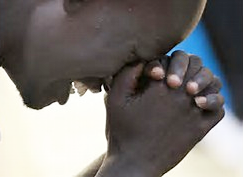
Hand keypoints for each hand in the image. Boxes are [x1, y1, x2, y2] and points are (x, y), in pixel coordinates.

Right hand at [103, 53, 223, 175]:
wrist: (134, 162)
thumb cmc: (122, 130)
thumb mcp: (115, 98)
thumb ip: (127, 73)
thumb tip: (142, 59)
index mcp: (160, 88)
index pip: (173, 60)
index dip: (165, 63)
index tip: (155, 75)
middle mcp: (181, 97)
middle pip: (195, 66)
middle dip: (184, 66)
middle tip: (172, 78)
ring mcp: (193, 113)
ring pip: (212, 83)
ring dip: (202, 80)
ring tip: (188, 86)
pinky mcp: (200, 130)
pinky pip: (218, 108)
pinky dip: (213, 100)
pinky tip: (199, 102)